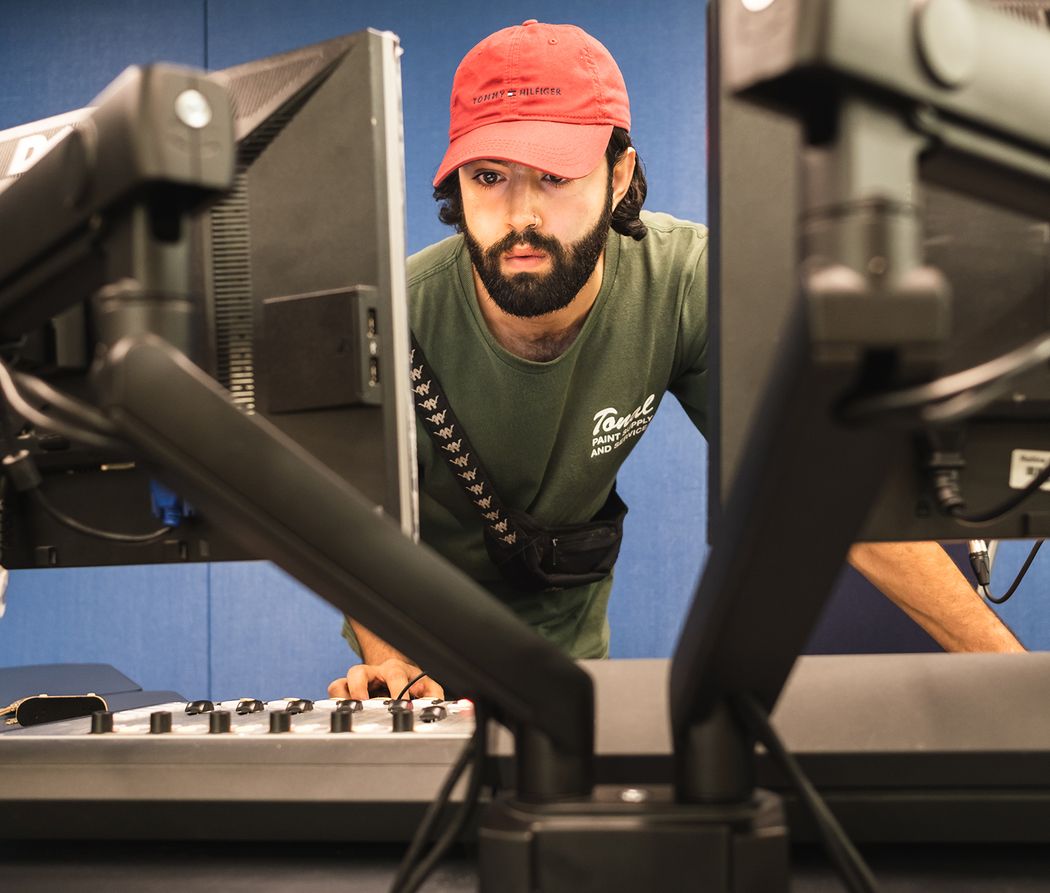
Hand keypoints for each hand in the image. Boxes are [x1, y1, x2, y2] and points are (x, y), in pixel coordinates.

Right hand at [327, 659, 444, 700]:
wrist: (397, 678)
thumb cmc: (411, 683)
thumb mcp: (426, 687)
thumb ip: (433, 694)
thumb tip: (434, 704)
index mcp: (395, 670)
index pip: (395, 675)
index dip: (397, 689)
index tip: (401, 702)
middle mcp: (374, 673)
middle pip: (359, 672)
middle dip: (359, 688)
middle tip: (363, 703)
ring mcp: (359, 681)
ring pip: (341, 682)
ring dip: (343, 696)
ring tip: (349, 710)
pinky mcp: (348, 690)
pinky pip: (335, 690)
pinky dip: (336, 701)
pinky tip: (343, 712)